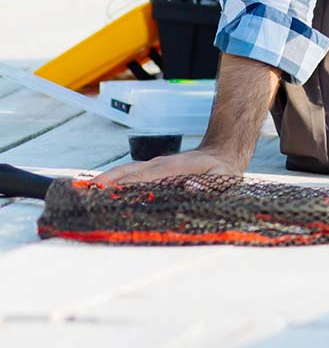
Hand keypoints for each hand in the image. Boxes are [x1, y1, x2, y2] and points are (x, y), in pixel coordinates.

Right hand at [92, 146, 242, 187]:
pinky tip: (100, 189)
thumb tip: (193, 186)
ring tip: (85, 192)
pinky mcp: (151, 169)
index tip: (110, 193)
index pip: (146, 176)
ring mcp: (153, 165)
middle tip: (86, 194)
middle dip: (107, 181)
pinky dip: (112, 180)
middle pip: (128, 171)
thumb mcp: (224, 179)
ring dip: (105, 180)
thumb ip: (210, 184)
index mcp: (174, 167)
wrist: (221, 154)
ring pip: (124, 170)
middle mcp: (159, 164)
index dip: (128, 184)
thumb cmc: (222, 171)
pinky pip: (128, 174)